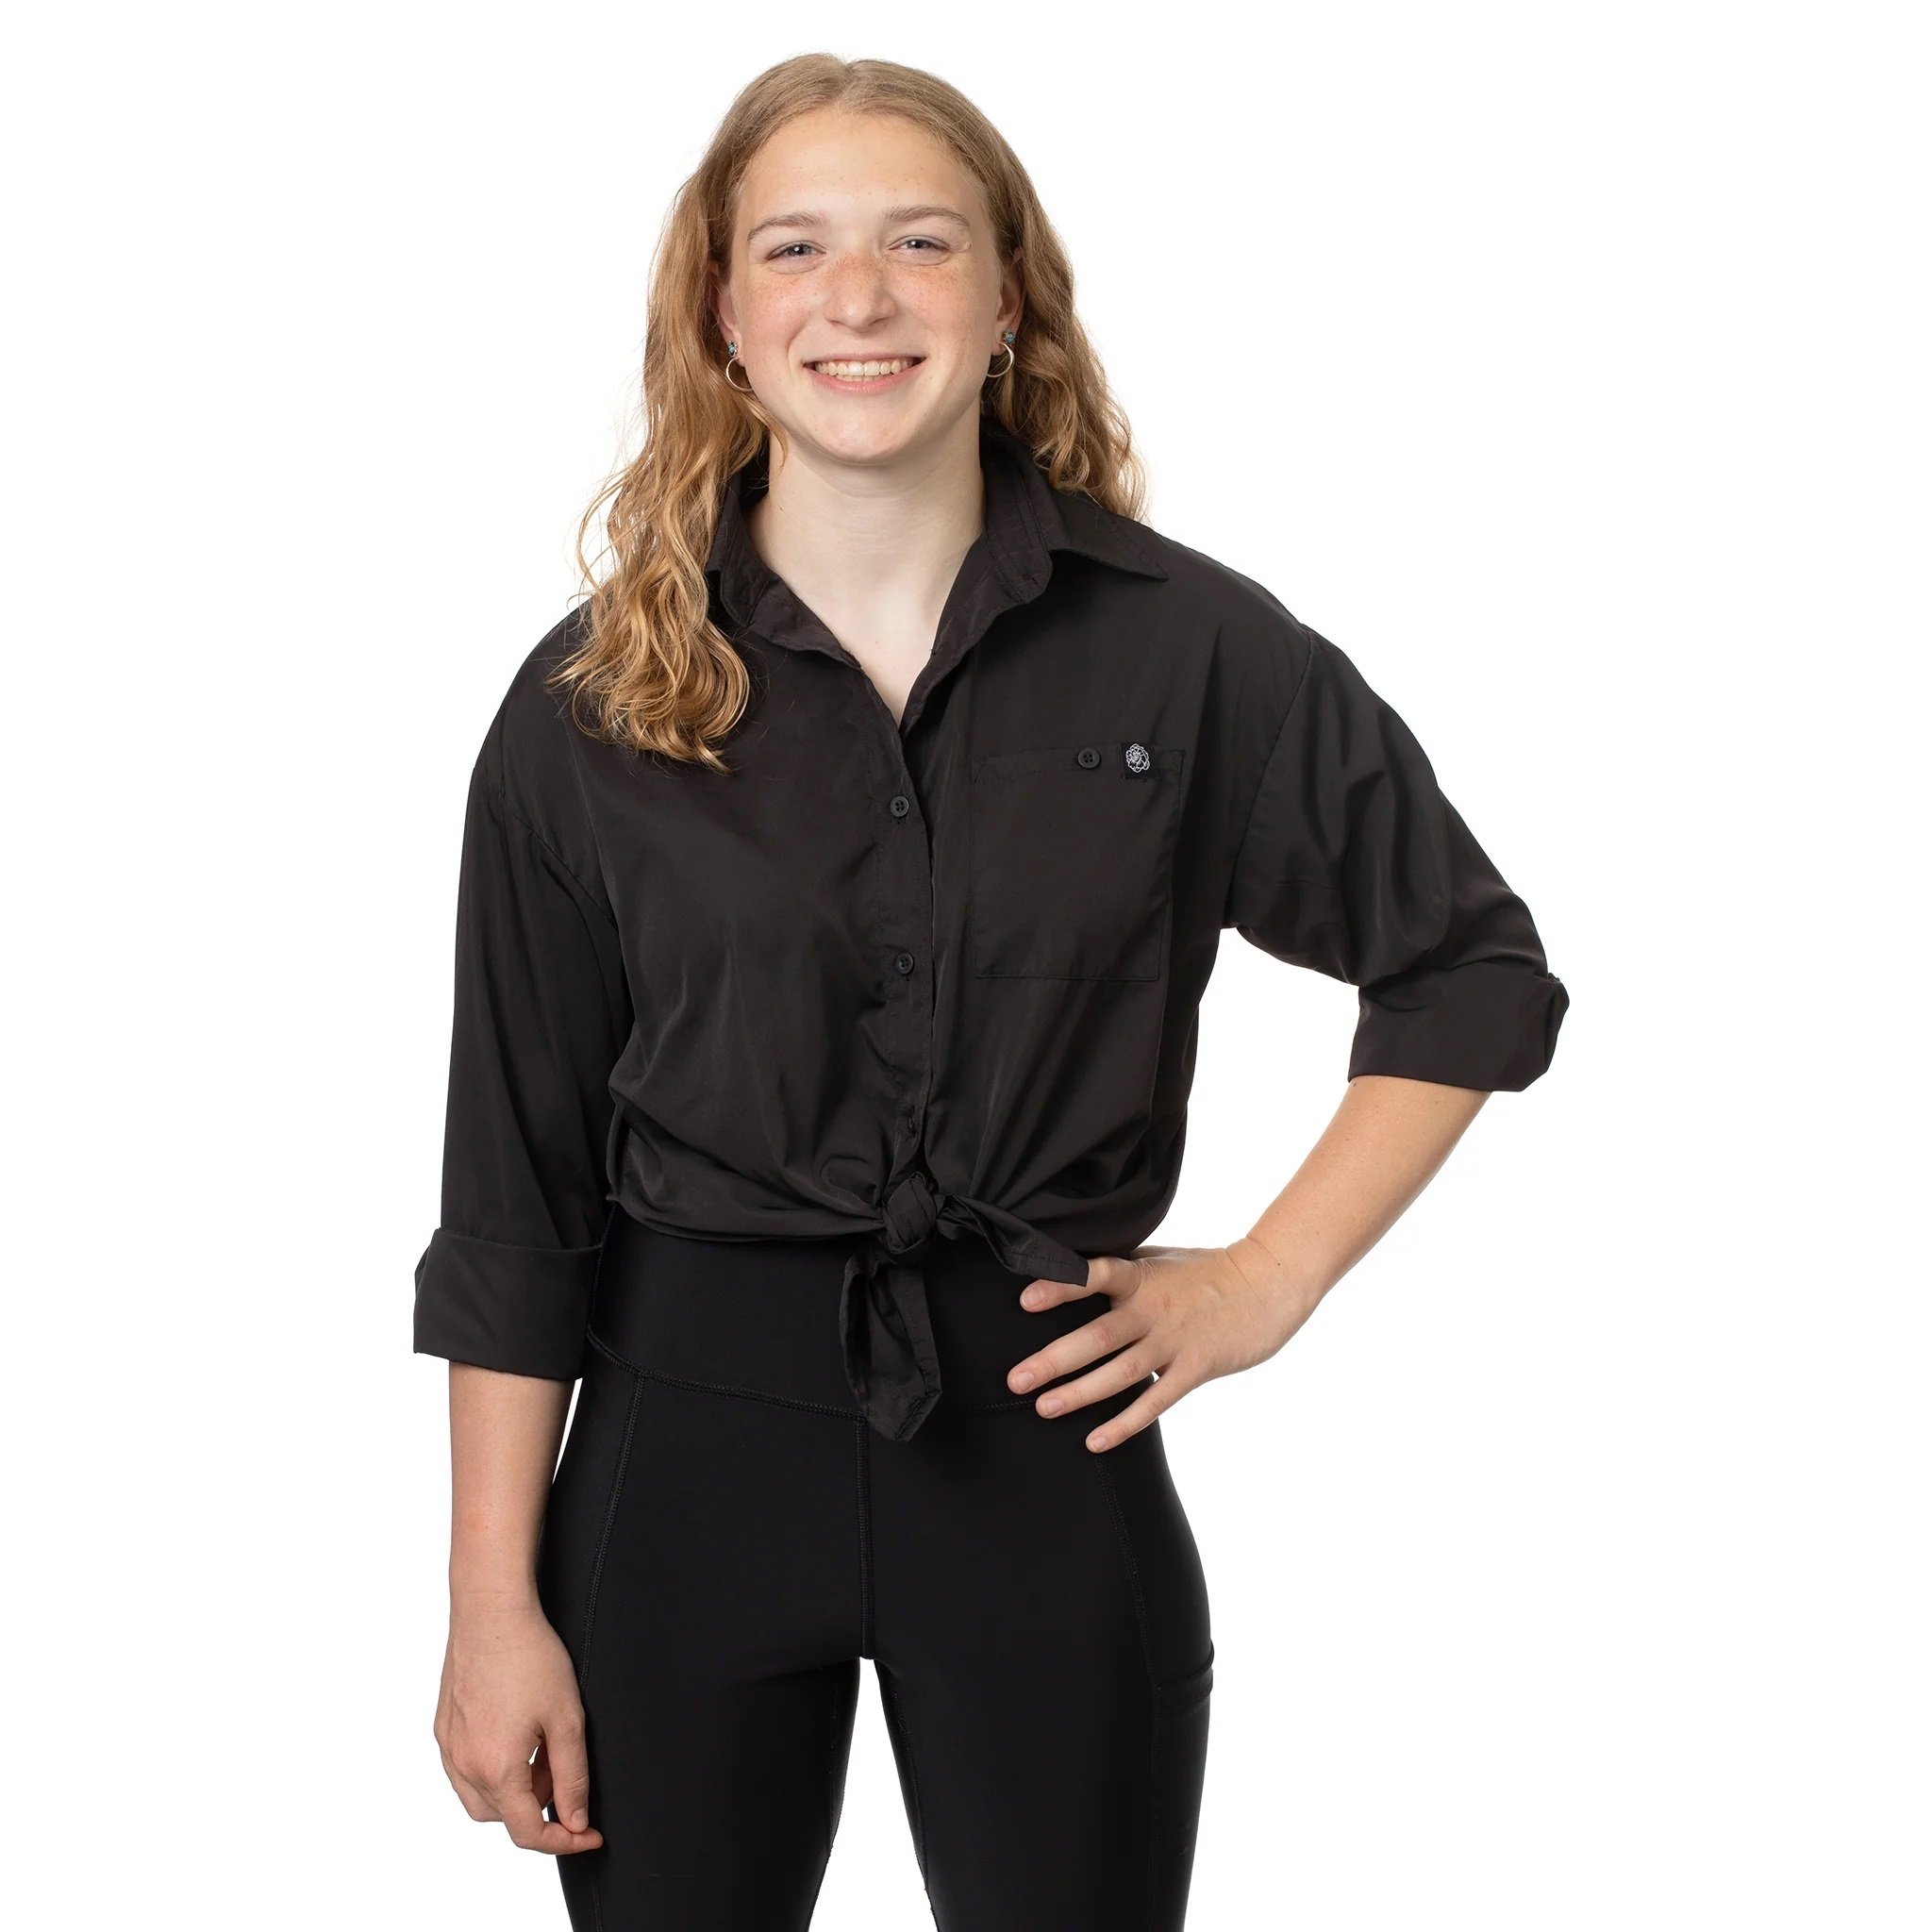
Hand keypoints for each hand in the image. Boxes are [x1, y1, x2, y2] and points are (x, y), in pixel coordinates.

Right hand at [434, 1598, 604, 1855]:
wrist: (490, 1611)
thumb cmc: (530, 1656)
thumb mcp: (567, 1718)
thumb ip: (573, 1777)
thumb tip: (575, 1822)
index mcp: (497, 1769)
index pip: (528, 1832)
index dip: (564, 1840)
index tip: (589, 1835)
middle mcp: (464, 1766)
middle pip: (503, 1817)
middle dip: (539, 1807)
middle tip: (563, 1769)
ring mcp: (448, 1747)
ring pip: (481, 1798)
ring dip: (513, 1791)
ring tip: (541, 1748)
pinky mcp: (443, 1728)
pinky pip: (464, 1770)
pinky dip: (492, 1769)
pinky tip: (515, 1733)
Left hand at [1008, 1238, 1323, 1451]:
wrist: (1269, 1283)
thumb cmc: (1210, 1268)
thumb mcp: (1162, 1257)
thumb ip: (1124, 1268)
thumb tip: (1076, 1271)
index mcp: (1141, 1275)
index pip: (1096, 1275)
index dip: (1061, 1286)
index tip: (1025, 1301)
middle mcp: (1153, 1309)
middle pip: (1097, 1337)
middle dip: (1053, 1360)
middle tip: (1016, 1380)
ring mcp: (1174, 1341)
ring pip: (1120, 1373)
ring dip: (1079, 1393)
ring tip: (1044, 1407)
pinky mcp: (1195, 1368)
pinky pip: (1154, 1401)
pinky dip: (1124, 1423)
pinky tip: (1095, 1440)